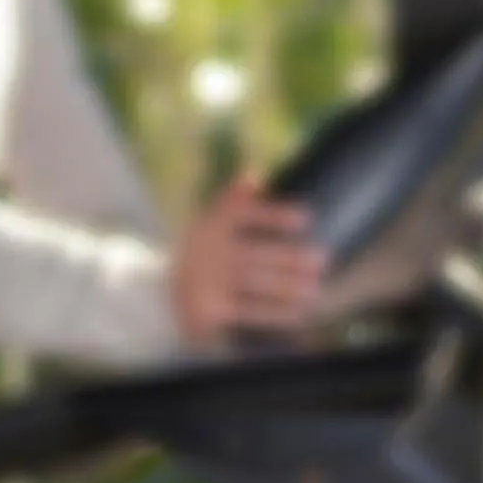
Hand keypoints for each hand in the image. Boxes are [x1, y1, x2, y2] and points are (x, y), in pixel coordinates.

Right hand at [172, 174, 322, 344]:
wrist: (161, 298)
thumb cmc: (202, 256)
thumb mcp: (210, 224)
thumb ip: (234, 200)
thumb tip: (255, 170)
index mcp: (209, 225)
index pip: (242, 214)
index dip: (273, 216)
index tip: (306, 218)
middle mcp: (206, 252)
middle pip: (253, 254)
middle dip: (289, 258)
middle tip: (321, 259)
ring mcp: (206, 282)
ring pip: (253, 282)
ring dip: (287, 286)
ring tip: (313, 288)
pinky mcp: (208, 310)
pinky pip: (247, 310)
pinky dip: (274, 312)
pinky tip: (297, 312)